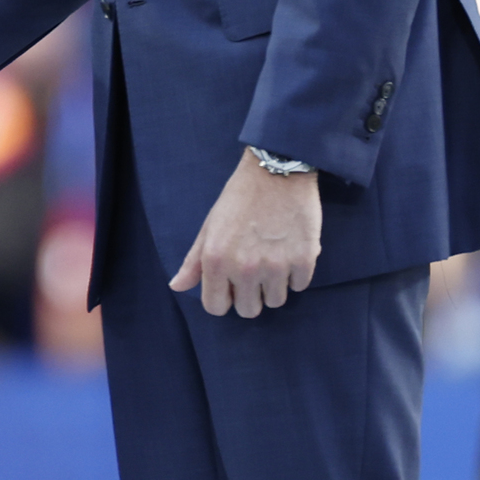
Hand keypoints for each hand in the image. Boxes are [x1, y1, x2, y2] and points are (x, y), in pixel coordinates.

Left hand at [170, 150, 322, 317]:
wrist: (277, 169)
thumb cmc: (240, 197)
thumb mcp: (210, 226)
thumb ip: (194, 261)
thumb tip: (177, 287)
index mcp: (217, 261)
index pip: (216, 308)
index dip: (223, 298)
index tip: (230, 286)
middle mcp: (245, 268)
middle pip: (248, 310)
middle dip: (249, 296)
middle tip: (254, 273)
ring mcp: (276, 266)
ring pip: (275, 301)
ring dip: (274, 286)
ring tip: (273, 259)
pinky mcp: (303, 259)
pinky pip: (299, 286)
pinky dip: (296, 274)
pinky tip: (290, 252)